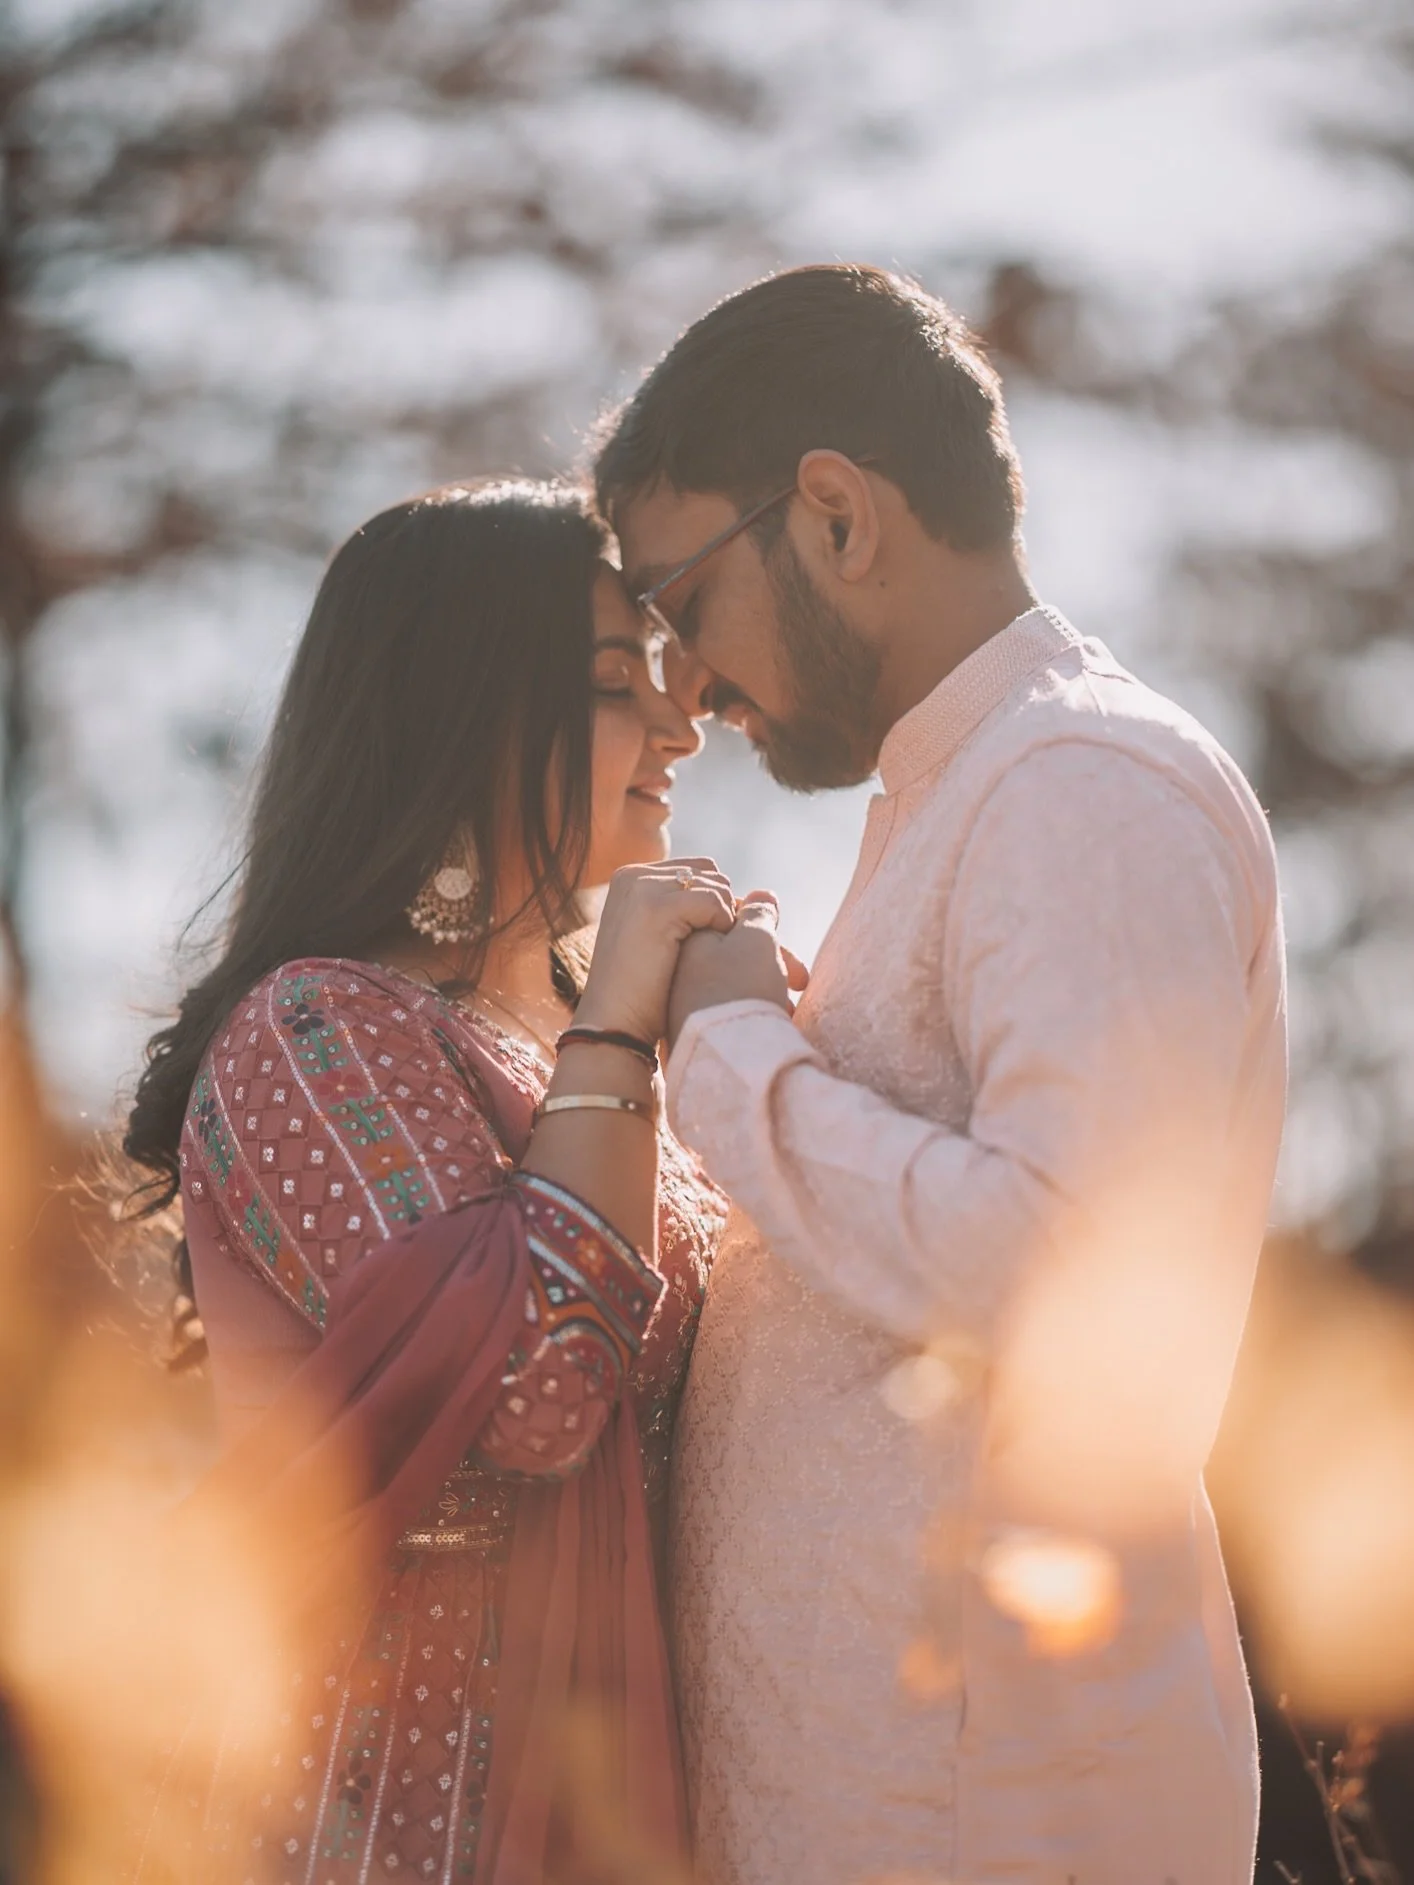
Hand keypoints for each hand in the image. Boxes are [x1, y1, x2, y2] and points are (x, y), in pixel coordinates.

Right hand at [576, 859, 735, 1043]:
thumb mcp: (654, 937)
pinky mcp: (655, 907)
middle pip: (709, 871)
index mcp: (631, 878)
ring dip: (723, 919)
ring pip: (715, 885)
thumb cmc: (642, 991)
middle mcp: (634, 876)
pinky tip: (708, 957)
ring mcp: (642, 889)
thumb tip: (731, 897)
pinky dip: (720, 927)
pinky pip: (713, 902)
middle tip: (716, 947)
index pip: (697, 869)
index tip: (712, 939)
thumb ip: (678, 909)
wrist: (613, 1023)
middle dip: (723, 906)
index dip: (716, 901)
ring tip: (709, 955)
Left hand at [666, 891, 805, 1047]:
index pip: (734, 920)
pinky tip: (768, 1025)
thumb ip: (759, 912)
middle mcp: (681, 965)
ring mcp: (683, 999)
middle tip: (799, 981)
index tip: (790, 961)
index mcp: (690, 937)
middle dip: (773, 964)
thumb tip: (761, 895)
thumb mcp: (755, 939)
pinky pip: (727, 1008)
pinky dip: (751, 1010)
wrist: (721, 1059)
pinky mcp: (691, 1028)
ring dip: (768, 988)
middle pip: (737, 952)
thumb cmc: (741, 990)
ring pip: (736, 981)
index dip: (769, 935)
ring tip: (787, 1010)